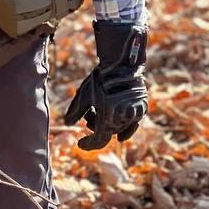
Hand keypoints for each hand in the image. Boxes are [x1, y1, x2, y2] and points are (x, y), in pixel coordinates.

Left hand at [65, 21, 147, 149]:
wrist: (121, 63)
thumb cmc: (100, 79)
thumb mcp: (84, 95)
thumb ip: (75, 111)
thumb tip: (67, 124)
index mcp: (107, 118)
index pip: (98, 140)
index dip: (88, 144)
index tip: (80, 144)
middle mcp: (122, 119)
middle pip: (108, 132)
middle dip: (96, 127)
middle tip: (88, 117)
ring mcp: (133, 114)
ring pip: (119, 127)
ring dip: (109, 125)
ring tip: (99, 112)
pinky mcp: (141, 108)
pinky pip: (133, 123)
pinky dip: (126, 129)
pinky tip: (122, 136)